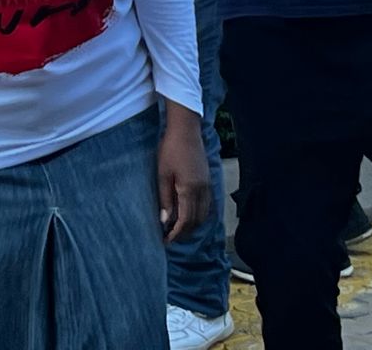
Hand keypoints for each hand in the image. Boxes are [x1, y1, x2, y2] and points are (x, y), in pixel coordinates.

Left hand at [158, 104, 211, 243]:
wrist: (186, 129)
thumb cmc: (170, 149)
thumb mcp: (163, 174)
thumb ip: (165, 199)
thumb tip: (165, 221)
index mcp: (189, 190)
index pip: (185, 221)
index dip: (176, 234)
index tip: (165, 240)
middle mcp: (202, 190)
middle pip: (196, 221)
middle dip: (183, 232)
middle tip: (169, 237)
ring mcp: (207, 185)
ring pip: (203, 214)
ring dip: (192, 225)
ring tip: (178, 228)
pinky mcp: (208, 180)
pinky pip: (207, 205)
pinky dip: (199, 214)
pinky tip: (188, 213)